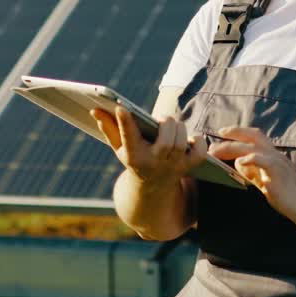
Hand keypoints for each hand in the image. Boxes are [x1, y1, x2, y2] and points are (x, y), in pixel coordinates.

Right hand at [91, 106, 206, 186]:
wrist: (152, 189)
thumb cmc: (134, 159)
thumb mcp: (119, 147)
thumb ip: (108, 127)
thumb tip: (94, 108)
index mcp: (133, 156)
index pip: (128, 137)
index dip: (125, 121)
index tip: (121, 107)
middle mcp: (154, 162)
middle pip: (166, 140)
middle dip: (166, 124)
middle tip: (161, 120)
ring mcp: (172, 166)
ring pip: (181, 144)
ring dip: (179, 129)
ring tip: (172, 126)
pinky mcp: (188, 167)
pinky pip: (200, 153)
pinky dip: (199, 142)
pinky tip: (192, 138)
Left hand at [208, 126, 295, 230]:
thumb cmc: (291, 196)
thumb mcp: (268, 182)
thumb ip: (254, 172)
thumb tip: (239, 163)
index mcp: (273, 156)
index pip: (254, 137)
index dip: (237, 132)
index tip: (221, 133)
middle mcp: (275, 155)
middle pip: (252, 136)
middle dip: (231, 135)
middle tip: (212, 142)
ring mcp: (278, 162)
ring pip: (254, 146)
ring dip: (232, 147)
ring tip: (216, 151)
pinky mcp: (279, 173)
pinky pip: (264, 161)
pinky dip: (251, 158)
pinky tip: (240, 162)